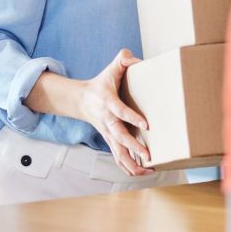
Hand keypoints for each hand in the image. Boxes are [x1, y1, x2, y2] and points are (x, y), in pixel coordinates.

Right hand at [80, 49, 153, 176]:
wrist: (81, 100)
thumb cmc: (101, 83)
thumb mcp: (110, 69)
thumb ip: (123, 59)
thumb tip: (135, 59)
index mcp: (108, 103)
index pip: (120, 111)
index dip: (132, 118)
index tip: (147, 125)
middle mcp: (107, 121)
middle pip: (119, 137)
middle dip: (133, 147)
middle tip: (148, 154)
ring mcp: (108, 133)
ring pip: (118, 153)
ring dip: (132, 164)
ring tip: (149, 170)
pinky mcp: (110, 141)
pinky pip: (118, 158)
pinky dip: (129, 168)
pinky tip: (143, 172)